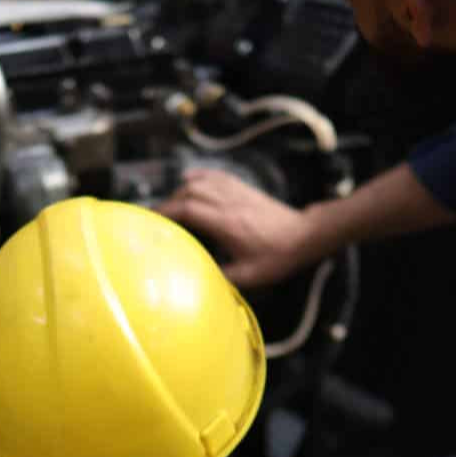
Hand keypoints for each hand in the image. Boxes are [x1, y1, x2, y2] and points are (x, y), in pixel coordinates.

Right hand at [156, 169, 324, 287]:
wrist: (305, 236)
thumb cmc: (278, 257)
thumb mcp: (250, 275)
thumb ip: (223, 277)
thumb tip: (198, 280)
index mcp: (227, 223)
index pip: (188, 210)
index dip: (166, 212)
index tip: (151, 220)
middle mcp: (229, 203)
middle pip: (189, 193)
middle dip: (168, 202)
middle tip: (155, 216)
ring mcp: (236, 192)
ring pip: (200, 182)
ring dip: (180, 191)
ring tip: (171, 206)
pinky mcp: (243, 189)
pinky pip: (215, 176)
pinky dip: (198, 176)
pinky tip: (188, 179)